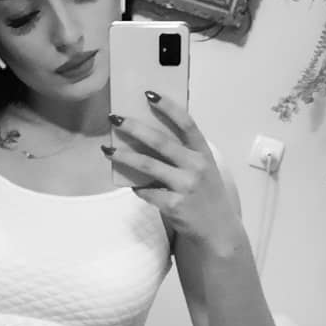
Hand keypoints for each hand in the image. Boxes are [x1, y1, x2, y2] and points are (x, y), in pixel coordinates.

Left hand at [107, 91, 242, 250]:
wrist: (218, 230)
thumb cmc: (206, 196)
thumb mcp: (203, 170)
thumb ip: (183, 155)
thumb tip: (146, 139)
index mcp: (203, 154)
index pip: (186, 124)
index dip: (168, 107)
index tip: (149, 94)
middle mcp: (196, 167)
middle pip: (160, 141)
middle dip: (134, 128)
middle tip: (115, 118)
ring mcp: (185, 186)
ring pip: (148, 166)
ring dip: (124, 156)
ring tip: (107, 150)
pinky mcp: (174, 205)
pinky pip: (147, 192)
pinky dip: (137, 188)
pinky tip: (131, 185)